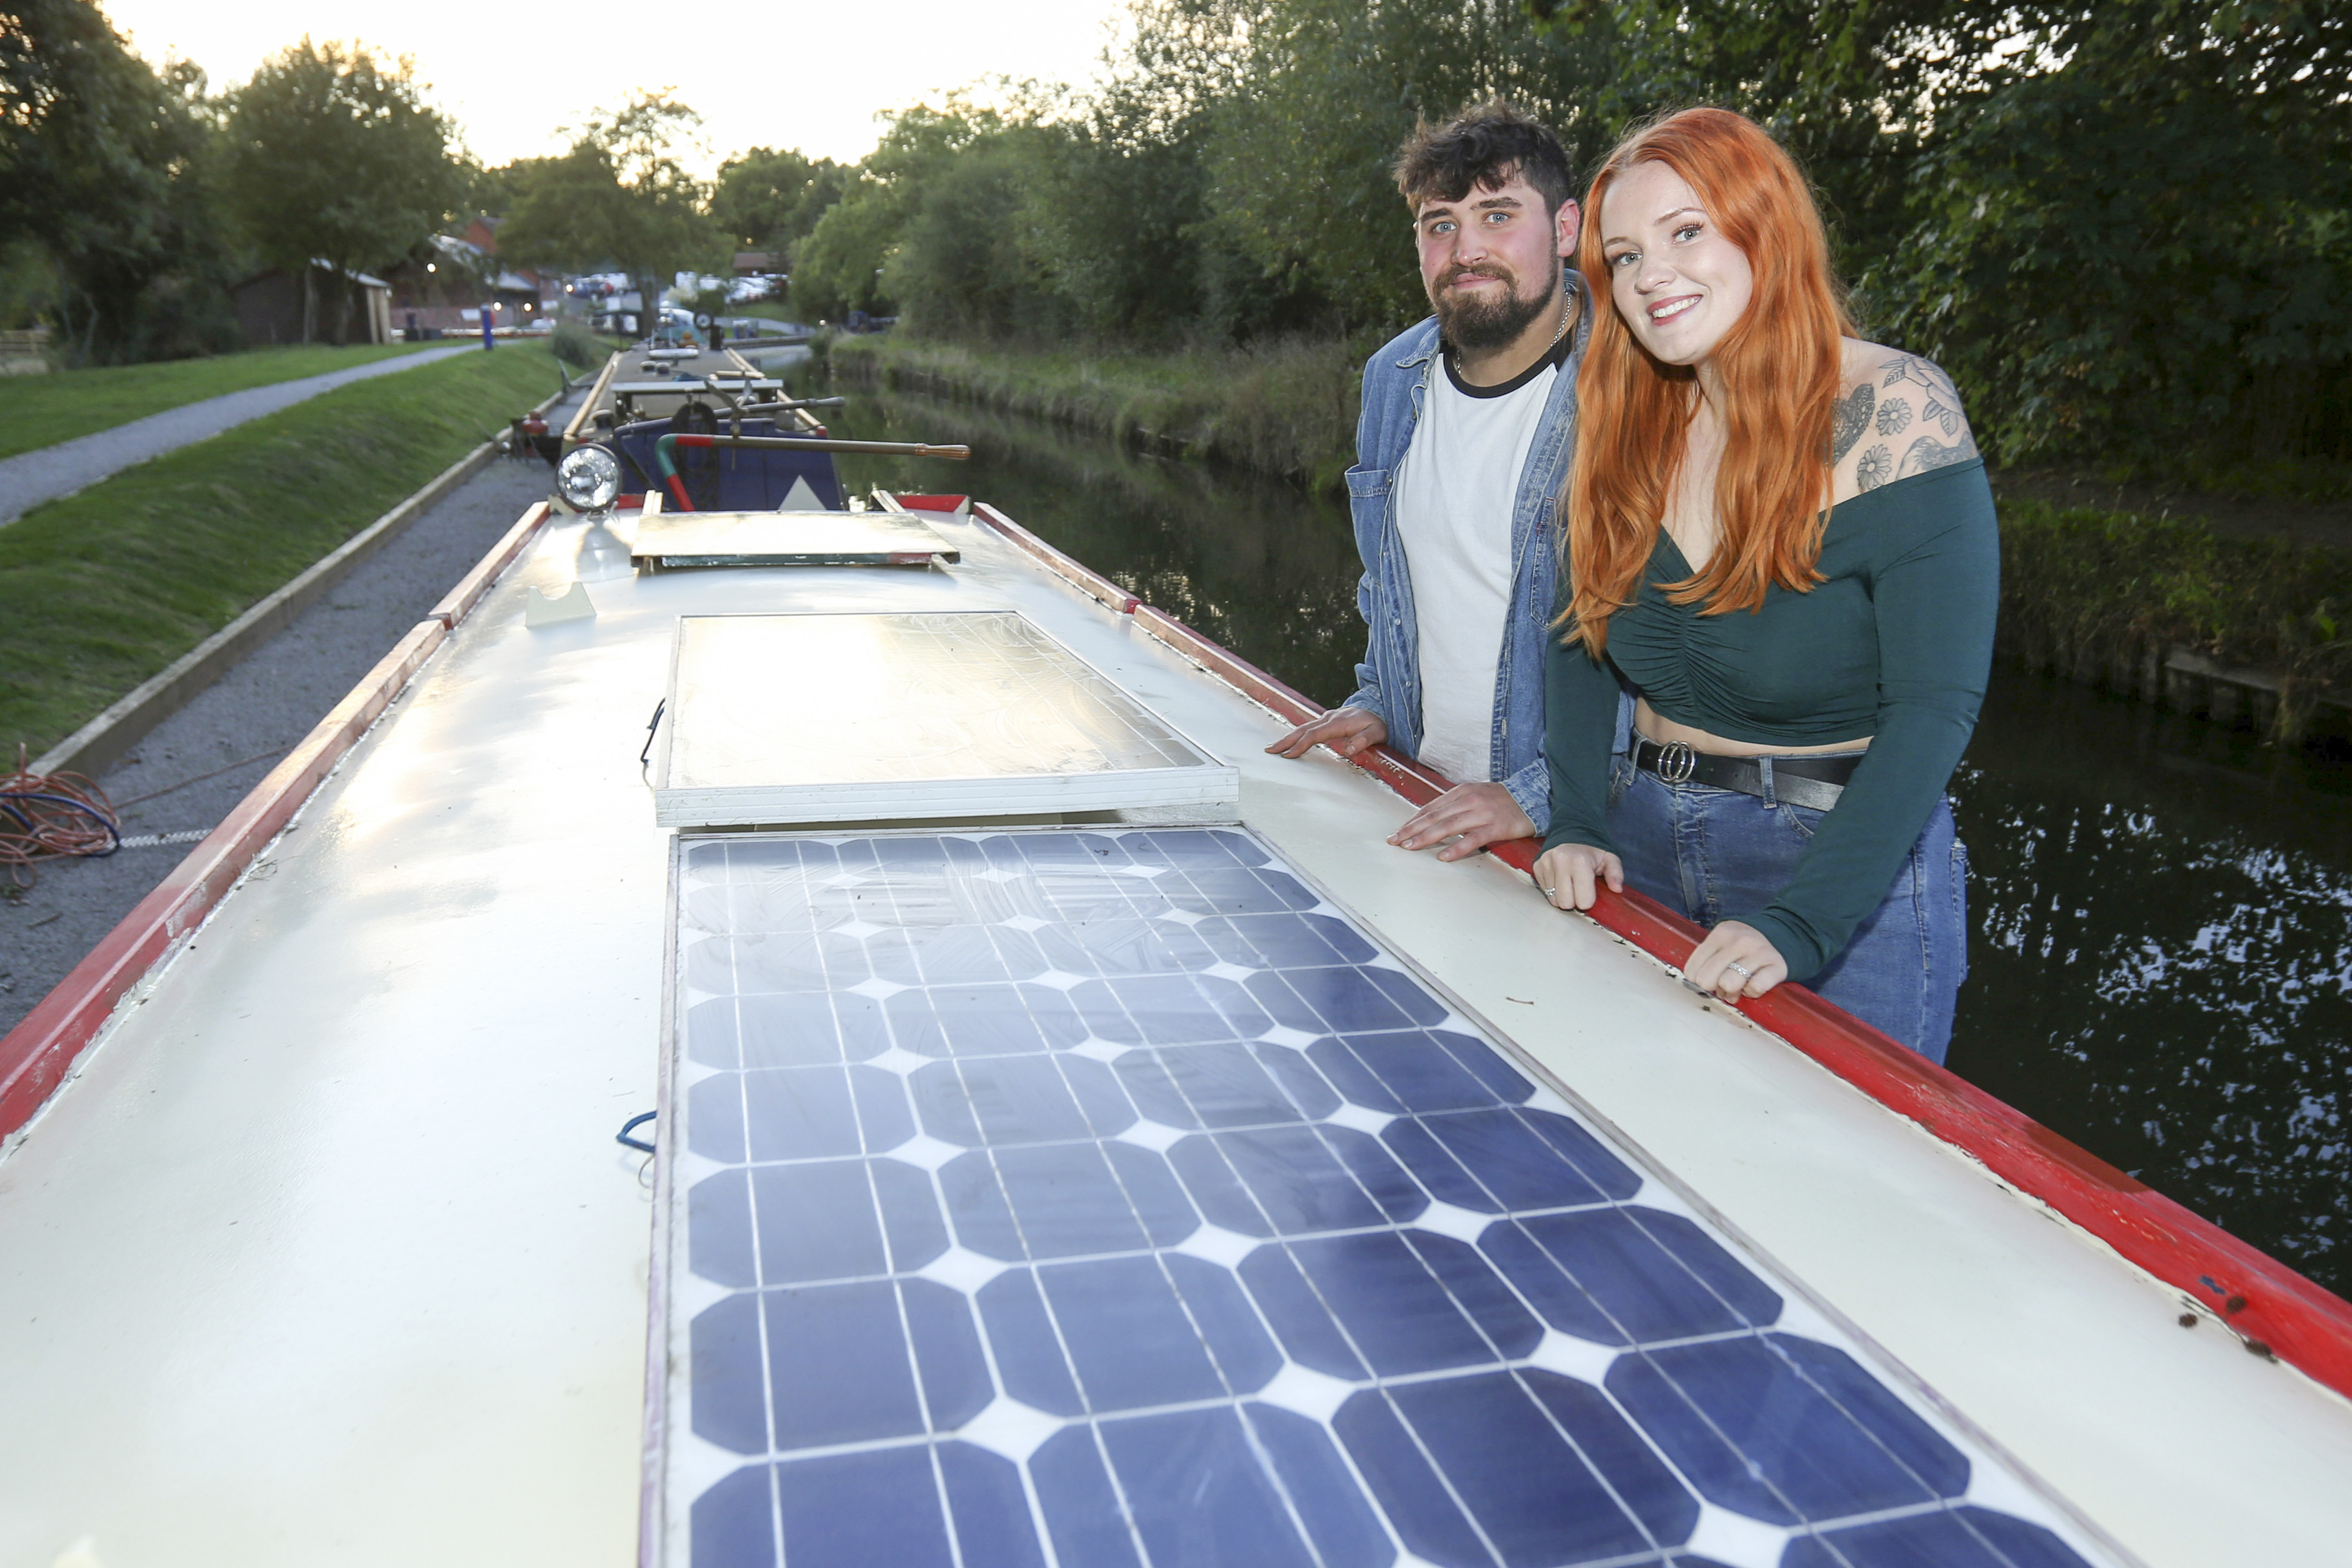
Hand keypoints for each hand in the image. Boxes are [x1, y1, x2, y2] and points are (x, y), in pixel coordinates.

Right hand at [1266, 707, 1386, 759]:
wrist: (1379, 708)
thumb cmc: (1378, 723)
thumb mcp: (1377, 733)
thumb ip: (1364, 740)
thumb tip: (1349, 750)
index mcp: (1338, 723)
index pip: (1314, 735)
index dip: (1300, 745)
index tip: (1288, 755)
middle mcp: (1329, 718)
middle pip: (1303, 730)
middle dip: (1285, 740)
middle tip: (1270, 750)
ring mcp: (1327, 718)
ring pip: (1303, 728)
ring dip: (1288, 738)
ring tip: (1274, 748)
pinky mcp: (1327, 721)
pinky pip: (1309, 728)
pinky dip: (1297, 735)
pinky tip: (1290, 742)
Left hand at [1388, 783, 1536, 861]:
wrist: (1530, 797)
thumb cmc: (1499, 800)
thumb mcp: (1474, 795)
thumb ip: (1453, 805)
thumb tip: (1430, 818)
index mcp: (1461, 791)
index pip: (1431, 807)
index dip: (1413, 820)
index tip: (1397, 831)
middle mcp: (1469, 800)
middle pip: (1435, 816)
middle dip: (1412, 829)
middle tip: (1395, 840)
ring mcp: (1482, 813)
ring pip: (1448, 826)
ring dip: (1426, 837)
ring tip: (1410, 847)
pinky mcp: (1495, 827)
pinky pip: (1472, 839)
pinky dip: (1456, 848)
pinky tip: (1442, 856)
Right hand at [1532, 843, 1622, 910]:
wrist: (1571, 830)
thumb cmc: (1592, 849)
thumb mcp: (1610, 858)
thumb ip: (1615, 873)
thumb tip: (1617, 889)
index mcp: (1580, 862)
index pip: (1583, 901)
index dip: (1588, 900)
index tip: (1590, 892)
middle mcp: (1560, 862)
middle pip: (1565, 903)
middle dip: (1573, 901)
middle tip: (1579, 890)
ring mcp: (1546, 864)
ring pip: (1553, 900)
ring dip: (1562, 896)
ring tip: (1569, 883)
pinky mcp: (1537, 866)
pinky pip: (1544, 891)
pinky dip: (1553, 889)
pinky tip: (1560, 879)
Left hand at [1684, 920, 1787, 1002]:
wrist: (1783, 937)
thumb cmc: (1743, 947)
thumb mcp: (1722, 944)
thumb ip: (1706, 959)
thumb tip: (1695, 983)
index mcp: (1721, 933)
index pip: (1692, 969)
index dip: (1698, 980)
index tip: (1709, 978)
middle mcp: (1740, 940)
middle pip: (1707, 979)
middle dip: (1714, 987)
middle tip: (1723, 984)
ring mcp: (1760, 952)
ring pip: (1729, 984)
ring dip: (1732, 992)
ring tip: (1738, 986)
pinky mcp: (1777, 966)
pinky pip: (1755, 988)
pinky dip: (1752, 992)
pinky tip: (1754, 983)